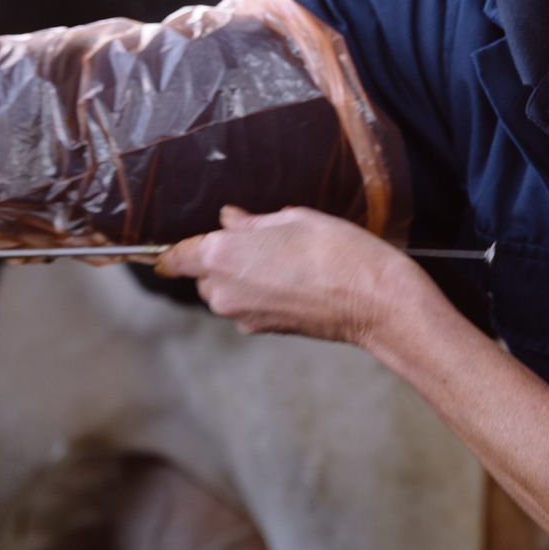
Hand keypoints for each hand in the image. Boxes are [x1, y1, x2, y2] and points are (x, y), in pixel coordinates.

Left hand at [156, 205, 430, 346]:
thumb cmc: (339, 252)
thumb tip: (230, 220)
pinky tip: (292, 279)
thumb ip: (252, 222)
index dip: (173, 251)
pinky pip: (246, 306)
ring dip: (240, 277)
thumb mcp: (294, 219)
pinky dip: (259, 293)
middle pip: (201, 274)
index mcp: (222, 256)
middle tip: (256, 241)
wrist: (375, 302)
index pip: (174, 257)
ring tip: (280, 259)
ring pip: (224, 292)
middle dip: (219, 259)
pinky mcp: (262, 330)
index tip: (173, 247)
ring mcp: (242, 316)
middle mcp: (223, 291)